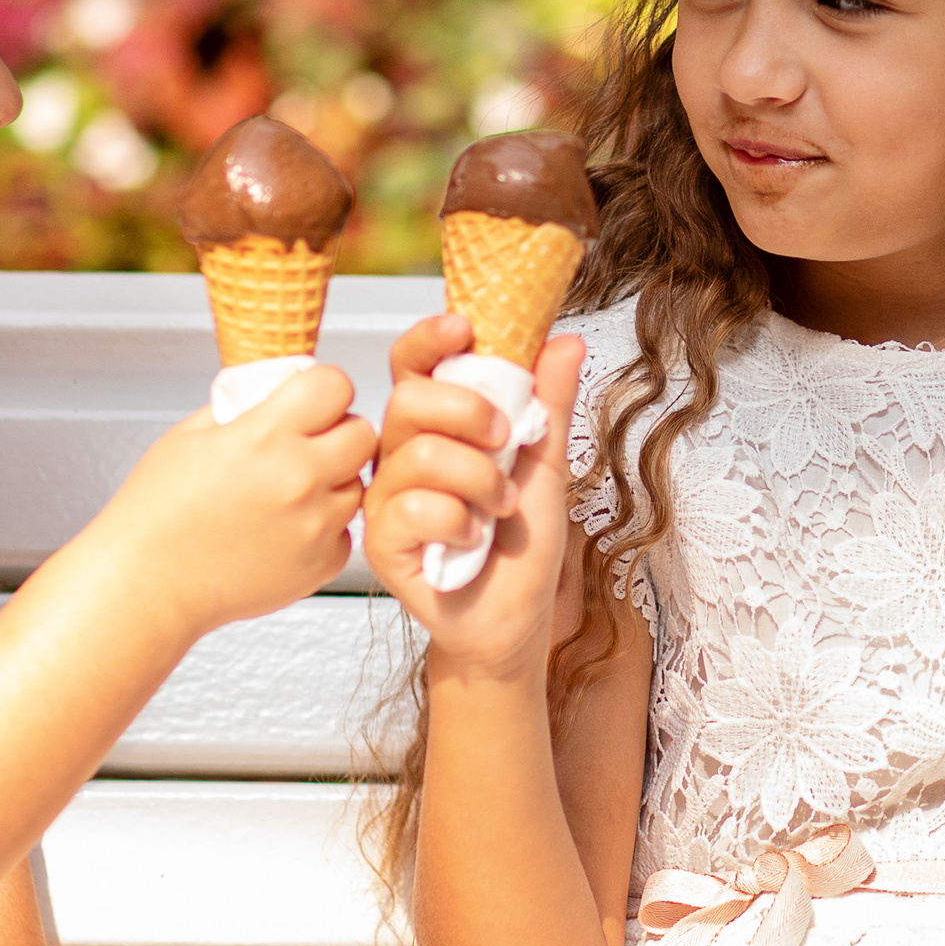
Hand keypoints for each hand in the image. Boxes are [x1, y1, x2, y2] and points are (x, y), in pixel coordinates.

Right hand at [82, 363, 373, 641]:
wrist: (148, 584)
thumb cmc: (157, 515)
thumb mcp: (191, 434)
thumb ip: (244, 404)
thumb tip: (279, 385)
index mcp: (264, 437)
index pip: (335, 385)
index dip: (322, 388)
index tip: (310, 398)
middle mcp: (299, 479)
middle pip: (362, 432)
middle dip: (337, 430)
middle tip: (306, 443)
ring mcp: (315, 524)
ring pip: (358, 482)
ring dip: (333, 480)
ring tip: (287, 491)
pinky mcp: (322, 563)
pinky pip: (345, 529)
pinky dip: (324, 525)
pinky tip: (284, 526)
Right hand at [364, 314, 585, 680]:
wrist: (516, 616)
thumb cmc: (522, 543)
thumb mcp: (546, 463)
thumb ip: (549, 402)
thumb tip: (564, 341)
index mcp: (434, 426)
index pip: (412, 365)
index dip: (428, 339)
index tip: (464, 328)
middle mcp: (400, 454)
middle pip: (408, 399)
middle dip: (467, 412)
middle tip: (505, 442)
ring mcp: (385, 497)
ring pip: (417, 456)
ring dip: (478, 480)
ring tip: (500, 508)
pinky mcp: (380, 542)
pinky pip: (410, 509)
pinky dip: (458, 522)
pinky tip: (473, 540)